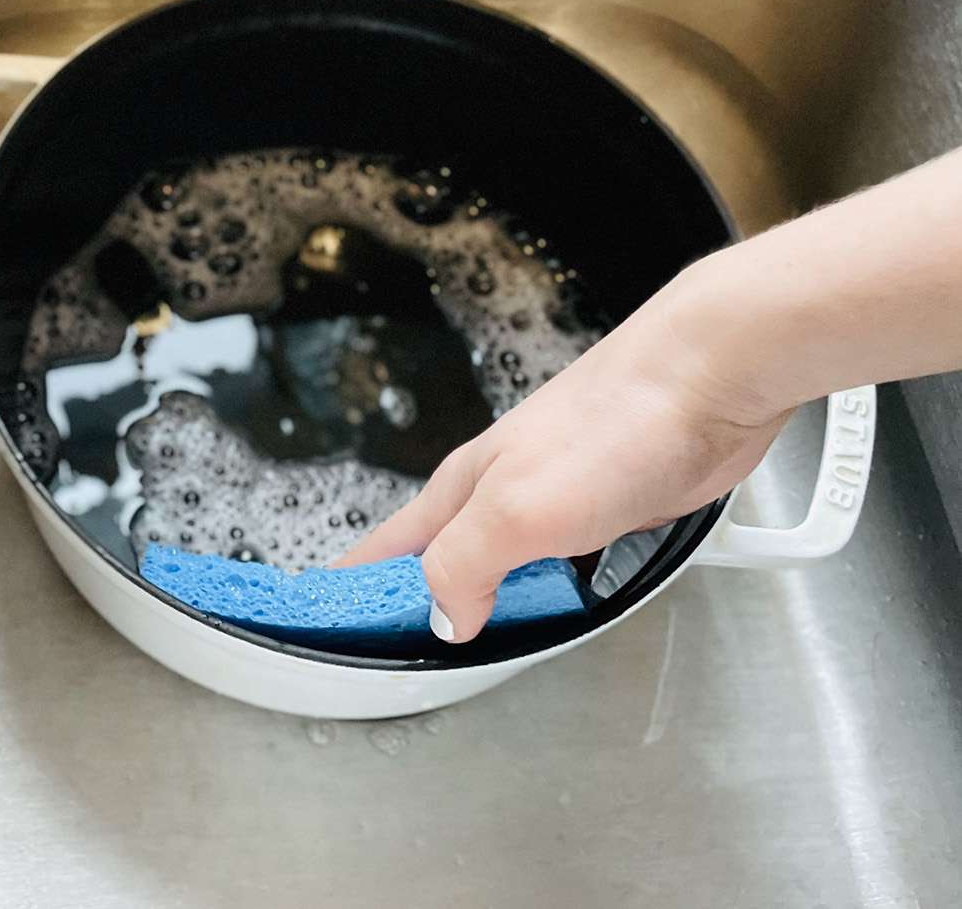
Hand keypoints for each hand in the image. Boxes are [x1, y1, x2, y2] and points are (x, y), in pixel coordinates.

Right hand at [336, 259, 791, 641]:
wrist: (709, 377)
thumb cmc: (614, 422)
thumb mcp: (518, 509)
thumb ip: (468, 566)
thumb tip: (444, 619)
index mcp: (463, 490)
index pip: (386, 548)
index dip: (353, 590)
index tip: (326, 628)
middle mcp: (502, 494)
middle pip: (444, 563)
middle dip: (423, 610)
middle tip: (408, 660)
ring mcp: (557, 500)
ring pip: (509, 567)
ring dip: (500, 606)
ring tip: (488, 647)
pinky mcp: (612, 509)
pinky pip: (570, 565)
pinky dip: (565, 593)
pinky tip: (577, 608)